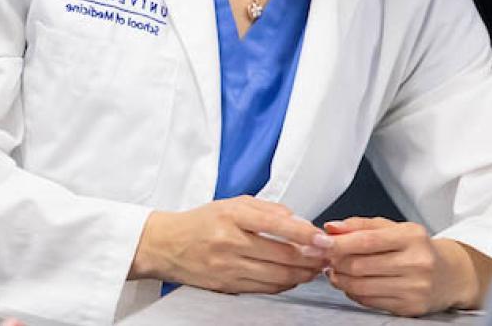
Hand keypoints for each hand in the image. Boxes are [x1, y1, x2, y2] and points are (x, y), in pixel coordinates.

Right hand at [129, 197, 331, 293]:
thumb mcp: (230, 203)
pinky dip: (284, 284)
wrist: (166, 245)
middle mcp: (230, 241)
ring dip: (302, 274)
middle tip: (326, 257)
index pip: (276, 224)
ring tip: (314, 269)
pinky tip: (292, 278)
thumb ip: (266, 209)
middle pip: (281, 255)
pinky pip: (265, 288)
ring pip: (277, 276)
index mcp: (232, 216)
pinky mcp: (227, 286)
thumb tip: (297, 220)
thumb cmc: (200, 222)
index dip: (304, 233)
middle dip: (310, 259)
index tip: (323, 239)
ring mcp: (228, 266)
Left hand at [323, 217, 491, 315]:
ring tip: (334, 271)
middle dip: (335, 262)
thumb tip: (331, 227)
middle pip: (360, 266)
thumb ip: (360, 225)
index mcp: (411, 237)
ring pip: (362, 286)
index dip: (337, 243)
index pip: (366, 240)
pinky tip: (352, 284)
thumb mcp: (393, 228)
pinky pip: (370, 301)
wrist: (450, 275)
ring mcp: (415, 288)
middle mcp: (416, 263)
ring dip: (340, 280)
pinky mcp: (410, 308)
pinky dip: (354, 293)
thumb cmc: (416, 248)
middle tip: (323, 258)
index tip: (317, 242)